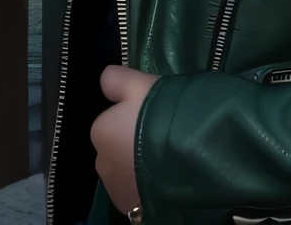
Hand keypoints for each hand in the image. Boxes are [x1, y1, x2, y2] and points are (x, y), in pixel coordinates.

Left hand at [90, 65, 159, 216]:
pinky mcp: (135, 210)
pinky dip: (149, 191)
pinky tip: (169, 183)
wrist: (190, 158)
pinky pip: (140, 196)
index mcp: (100, 131)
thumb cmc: (162, 115)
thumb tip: (105, 79)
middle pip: (118, 151)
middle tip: (164, 140)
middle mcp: (102, 163)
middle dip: (134, 148)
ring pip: (129, 175)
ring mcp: (118, 191)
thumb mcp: (140, 84)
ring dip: (141, 171)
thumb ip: (117, 79)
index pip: (113, 123)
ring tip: (171, 163)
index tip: (155, 117)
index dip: (134, 119)